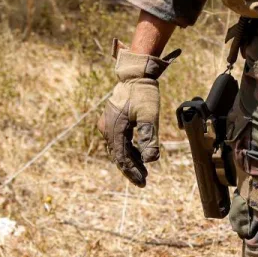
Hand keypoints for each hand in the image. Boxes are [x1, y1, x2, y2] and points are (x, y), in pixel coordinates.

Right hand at [98, 44, 176, 186]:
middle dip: (130, 169)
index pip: (122, 157)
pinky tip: (139, 154)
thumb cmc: (143, 93)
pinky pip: (118, 141)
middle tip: (143, 181)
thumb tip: (150, 160)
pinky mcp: (112, 121)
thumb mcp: (149, 115)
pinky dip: (128, 149)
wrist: (135, 74)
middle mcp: (107, 129)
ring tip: (143, 170)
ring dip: (130, 160)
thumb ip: (149, 137)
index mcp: (114, 129)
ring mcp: (108, 125)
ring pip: (117, 149)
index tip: (142, 182)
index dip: (132, 171)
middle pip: (118, 156)